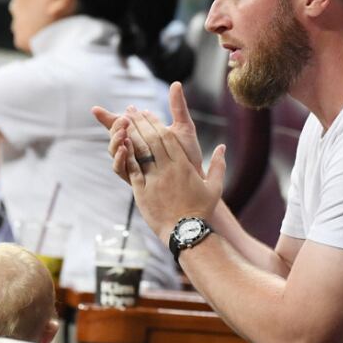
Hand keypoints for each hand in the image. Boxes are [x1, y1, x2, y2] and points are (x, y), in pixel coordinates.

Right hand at [92, 81, 204, 182]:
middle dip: (115, 126)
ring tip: (124, 131)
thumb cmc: (190, 153)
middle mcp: (135, 150)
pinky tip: (125, 148)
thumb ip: (177, 107)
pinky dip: (120, 158)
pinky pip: (121, 169)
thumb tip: (176, 84)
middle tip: (124, 118)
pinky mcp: (136, 178)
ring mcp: (134, 164)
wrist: (196, 177)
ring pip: (114, 151)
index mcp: (143, 137)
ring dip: (115, 140)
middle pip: (115, 136)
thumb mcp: (184, 127)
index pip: (120, 125)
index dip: (107, 118)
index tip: (96, 109)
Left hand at [118, 110, 225, 240]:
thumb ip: (218, 165)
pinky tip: (120, 146)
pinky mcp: (142, 191)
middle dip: (140, 123)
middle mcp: (167, 170)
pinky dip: (125, 156)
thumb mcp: (215, 187)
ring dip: (131, 135)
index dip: (156, 123)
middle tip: (131, 110)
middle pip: (151, 140)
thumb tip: (222, 147)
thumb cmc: (201, 209)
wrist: (186, 231)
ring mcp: (153, 180)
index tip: (148, 113)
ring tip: (122, 122)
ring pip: (140, 152)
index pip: (167, 138)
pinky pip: (132, 170)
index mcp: (183, 166)